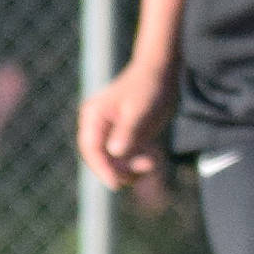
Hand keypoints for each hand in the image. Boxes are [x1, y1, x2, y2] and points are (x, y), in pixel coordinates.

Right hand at [77, 60, 176, 190]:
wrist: (161, 71)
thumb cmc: (149, 87)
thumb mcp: (140, 110)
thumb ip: (127, 131)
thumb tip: (114, 152)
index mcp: (93, 116)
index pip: (91, 150)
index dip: (102, 168)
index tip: (116, 183)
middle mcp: (97, 125)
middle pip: (100, 159)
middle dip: (120, 168)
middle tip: (146, 167)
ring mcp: (110, 131)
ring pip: (113, 161)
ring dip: (130, 167)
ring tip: (152, 161)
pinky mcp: (123, 136)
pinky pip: (125, 157)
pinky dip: (137, 162)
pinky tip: (153, 158)